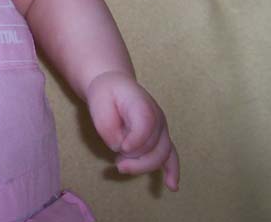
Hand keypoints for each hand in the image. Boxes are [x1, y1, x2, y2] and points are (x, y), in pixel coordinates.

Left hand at [86, 71, 179, 190]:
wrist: (114, 85)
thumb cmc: (106, 94)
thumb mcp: (98, 104)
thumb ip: (108, 127)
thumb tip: (119, 148)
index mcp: (142, 105)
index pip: (146, 125)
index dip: (134, 141)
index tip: (120, 147)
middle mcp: (157, 117)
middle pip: (155, 146)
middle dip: (136, 160)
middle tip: (117, 164)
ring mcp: (162, 128)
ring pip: (162, 155)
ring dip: (144, 166)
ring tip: (122, 167)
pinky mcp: (160, 138)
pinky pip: (171, 156)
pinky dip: (172, 171)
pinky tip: (172, 186)